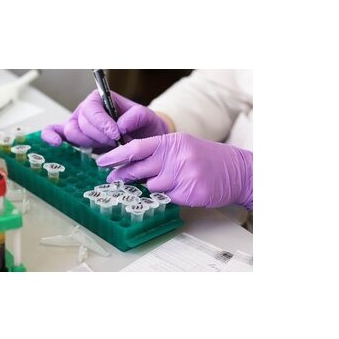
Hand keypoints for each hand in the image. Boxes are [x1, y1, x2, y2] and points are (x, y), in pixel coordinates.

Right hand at [41, 90, 170, 149]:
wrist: (143, 139)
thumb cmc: (143, 125)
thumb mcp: (146, 117)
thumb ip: (136, 116)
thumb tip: (120, 124)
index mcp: (100, 99)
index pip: (91, 109)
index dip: (102, 123)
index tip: (116, 133)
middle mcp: (86, 110)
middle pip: (81, 123)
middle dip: (99, 136)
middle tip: (116, 141)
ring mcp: (78, 123)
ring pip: (72, 133)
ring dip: (89, 142)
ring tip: (106, 145)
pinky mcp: (75, 137)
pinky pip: (55, 132)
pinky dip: (51, 136)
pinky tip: (56, 143)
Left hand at [97, 133, 253, 209]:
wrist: (236, 171)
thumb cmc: (206, 159)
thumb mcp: (181, 147)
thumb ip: (158, 153)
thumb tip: (130, 164)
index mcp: (171, 141)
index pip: (136, 147)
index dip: (116, 155)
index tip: (102, 161)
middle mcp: (176, 156)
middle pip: (139, 168)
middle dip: (124, 175)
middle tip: (113, 178)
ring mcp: (183, 174)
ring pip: (152, 185)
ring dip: (155, 186)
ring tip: (170, 181)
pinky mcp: (189, 191)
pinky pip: (168, 197)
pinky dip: (171, 195)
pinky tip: (183, 188)